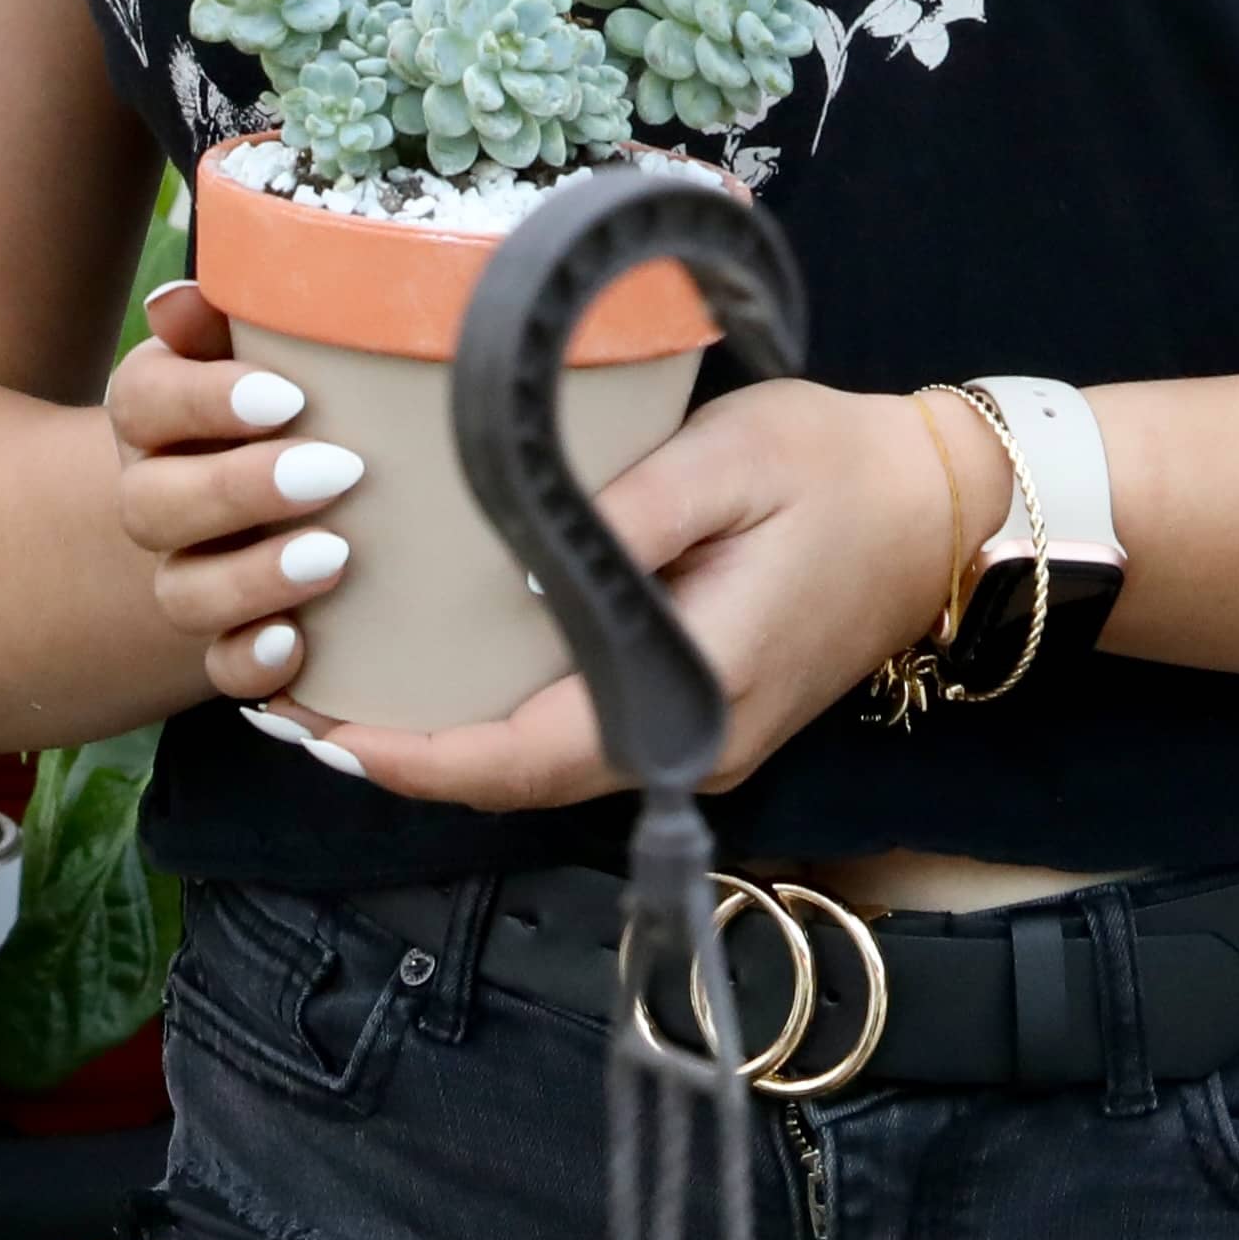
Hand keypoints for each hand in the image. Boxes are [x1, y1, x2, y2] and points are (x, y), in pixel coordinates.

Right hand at [103, 280, 381, 710]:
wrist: (312, 486)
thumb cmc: (298, 394)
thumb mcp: (269, 343)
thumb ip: (232, 312)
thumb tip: (178, 299)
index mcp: (160, 414)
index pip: (143, 400)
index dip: (204, 401)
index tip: (287, 397)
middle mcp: (159, 497)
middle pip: (151, 505)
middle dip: (239, 490)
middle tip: (338, 469)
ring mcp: (191, 574)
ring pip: (181, 594)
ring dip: (250, 580)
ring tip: (336, 554)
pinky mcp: (230, 640)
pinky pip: (220, 669)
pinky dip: (253, 661)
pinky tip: (299, 644)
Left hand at [272, 379, 990, 812]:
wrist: (946, 509)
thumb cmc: (837, 469)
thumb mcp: (727, 462)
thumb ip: (622, 521)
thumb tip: (515, 574)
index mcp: (690, 696)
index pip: (521, 758)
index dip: (413, 758)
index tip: (320, 731)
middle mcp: (685, 747)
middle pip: (515, 777)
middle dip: (401, 753)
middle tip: (292, 702)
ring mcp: (696, 739)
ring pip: (541, 762)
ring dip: (443, 738)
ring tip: (340, 686)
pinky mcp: (699, 711)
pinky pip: (575, 732)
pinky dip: (497, 715)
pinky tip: (440, 666)